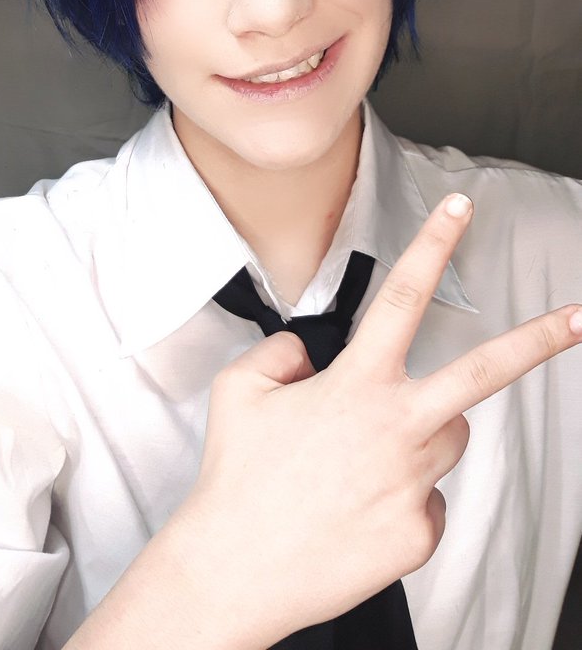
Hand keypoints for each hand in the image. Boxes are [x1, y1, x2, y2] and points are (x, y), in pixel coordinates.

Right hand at [177, 194, 581, 647]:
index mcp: (355, 384)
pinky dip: (400, 498)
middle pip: (482, 372)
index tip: (460, 210)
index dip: (433, 245)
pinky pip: (427, 500)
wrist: (234, 572)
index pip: (403, 296)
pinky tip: (356, 509)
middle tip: (576, 319)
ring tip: (361, 462)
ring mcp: (412, 483)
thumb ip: (282, 352)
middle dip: (538, 340)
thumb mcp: (240, 390)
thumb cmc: (237, 482)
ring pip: (446, 439)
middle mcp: (396, 428)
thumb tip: (309, 352)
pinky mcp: (417, 534)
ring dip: (419, 436)